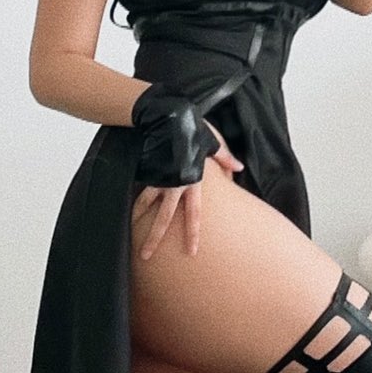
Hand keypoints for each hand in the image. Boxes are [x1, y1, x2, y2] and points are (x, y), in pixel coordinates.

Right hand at [132, 121, 243, 259]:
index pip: (193, 216)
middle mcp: (174, 186)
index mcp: (193, 183)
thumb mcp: (212, 144)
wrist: (166, 117)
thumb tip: (238, 168)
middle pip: (164, 219)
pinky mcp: (147, 172)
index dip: (191, 234)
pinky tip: (133, 216)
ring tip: (132, 238)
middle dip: (154, 239)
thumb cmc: (192, 129)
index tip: (190, 252)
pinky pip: (142, 192)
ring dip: (140, 224)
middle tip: (145, 256)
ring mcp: (158, 180)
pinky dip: (138, 205)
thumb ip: (224, 160)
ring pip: (147, 208)